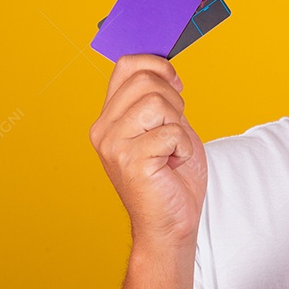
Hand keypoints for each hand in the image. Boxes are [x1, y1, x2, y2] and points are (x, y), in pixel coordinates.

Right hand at [89, 54, 207, 248]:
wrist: (171, 223)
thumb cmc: (172, 177)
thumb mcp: (166, 127)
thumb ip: (160, 99)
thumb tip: (165, 68)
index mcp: (110, 118)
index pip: (125, 67)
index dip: (156, 65)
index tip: (175, 82)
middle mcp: (104, 129)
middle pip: (146, 80)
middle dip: (174, 100)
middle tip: (175, 130)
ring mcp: (114, 145)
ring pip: (158, 103)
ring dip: (179, 126)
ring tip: (172, 150)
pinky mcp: (131, 161)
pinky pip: (171, 133)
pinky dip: (183, 147)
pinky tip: (173, 164)